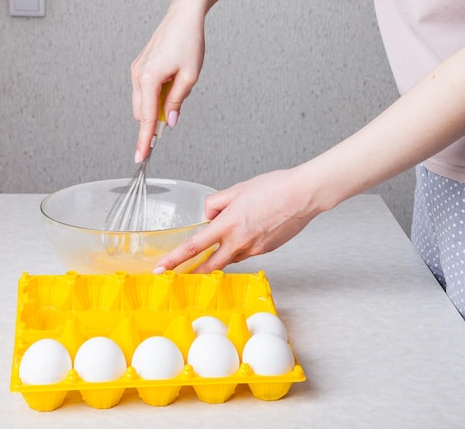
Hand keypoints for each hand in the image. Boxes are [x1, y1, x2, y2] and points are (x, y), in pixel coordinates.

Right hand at [131, 6, 204, 161]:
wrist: (184, 17)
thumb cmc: (189, 42)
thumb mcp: (190, 77)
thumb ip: (177, 102)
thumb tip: (168, 122)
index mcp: (148, 78)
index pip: (145, 118)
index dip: (144, 140)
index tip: (140, 157)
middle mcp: (138, 75)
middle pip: (141, 112)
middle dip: (155, 119)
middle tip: (175, 112)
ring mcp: (137, 70)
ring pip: (143, 102)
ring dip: (158, 105)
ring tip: (179, 84)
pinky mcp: (141, 67)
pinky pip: (146, 90)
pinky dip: (157, 94)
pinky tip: (173, 79)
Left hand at [154, 169, 322, 272]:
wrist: (303, 196)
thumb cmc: (274, 188)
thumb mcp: (237, 189)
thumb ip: (216, 204)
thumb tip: (208, 215)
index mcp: (227, 224)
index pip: (193, 247)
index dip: (174, 260)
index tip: (162, 268)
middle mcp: (239, 241)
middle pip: (209, 265)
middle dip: (193, 272)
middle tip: (181, 276)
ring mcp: (253, 249)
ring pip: (229, 258)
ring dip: (221, 255)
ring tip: (225, 240)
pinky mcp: (265, 250)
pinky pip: (245, 252)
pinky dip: (240, 247)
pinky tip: (248, 232)